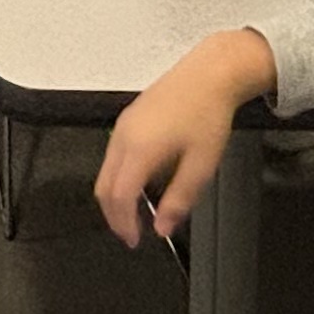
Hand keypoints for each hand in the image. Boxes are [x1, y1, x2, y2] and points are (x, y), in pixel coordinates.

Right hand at [94, 28, 273, 245]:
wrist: (209, 74)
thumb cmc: (208, 115)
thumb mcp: (201, 165)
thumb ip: (179, 199)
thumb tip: (163, 227)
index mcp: (140, 149)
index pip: (119, 197)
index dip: (123, 223)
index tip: (135, 240)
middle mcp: (124, 137)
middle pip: (104, 187)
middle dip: (113, 215)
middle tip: (130, 233)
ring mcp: (123, 126)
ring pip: (105, 171)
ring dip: (115, 196)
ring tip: (135, 213)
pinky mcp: (128, 119)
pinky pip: (113, 156)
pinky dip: (118, 177)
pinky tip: (139, 184)